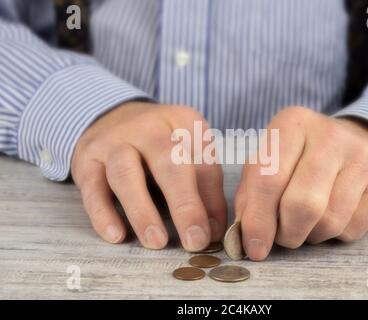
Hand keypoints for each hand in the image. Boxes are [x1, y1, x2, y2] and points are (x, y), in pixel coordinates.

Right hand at [71, 102, 226, 250]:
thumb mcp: (187, 150)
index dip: (211, 200)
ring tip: (156, 241)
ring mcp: (114, 141)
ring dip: (142, 210)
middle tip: (194, 240)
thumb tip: (212, 230)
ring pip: (125, 173)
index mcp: (182, 121)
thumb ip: (204, 187)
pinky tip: (116, 235)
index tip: (212, 234)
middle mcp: (148, 126)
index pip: (203, 162)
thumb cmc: (158, 142)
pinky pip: (93, 187)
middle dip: (183, 204)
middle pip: (167, 161)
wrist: (110, 116)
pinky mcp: (87, 159)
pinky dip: (103, 213)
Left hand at [235, 107, 367, 260]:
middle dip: (286, 233)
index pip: (269, 178)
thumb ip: (250, 195)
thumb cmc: (300, 157)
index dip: (258, 220)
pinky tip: (331, 216)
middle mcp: (330, 135)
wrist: (357, 144)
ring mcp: (363, 157)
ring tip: (306, 222)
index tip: (253, 247)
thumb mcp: (268, 162)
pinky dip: (334, 235)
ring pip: (329, 222)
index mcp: (292, 124)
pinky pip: (352, 230)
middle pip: (302, 204)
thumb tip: (245, 238)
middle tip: (282, 237)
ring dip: (310, 235)